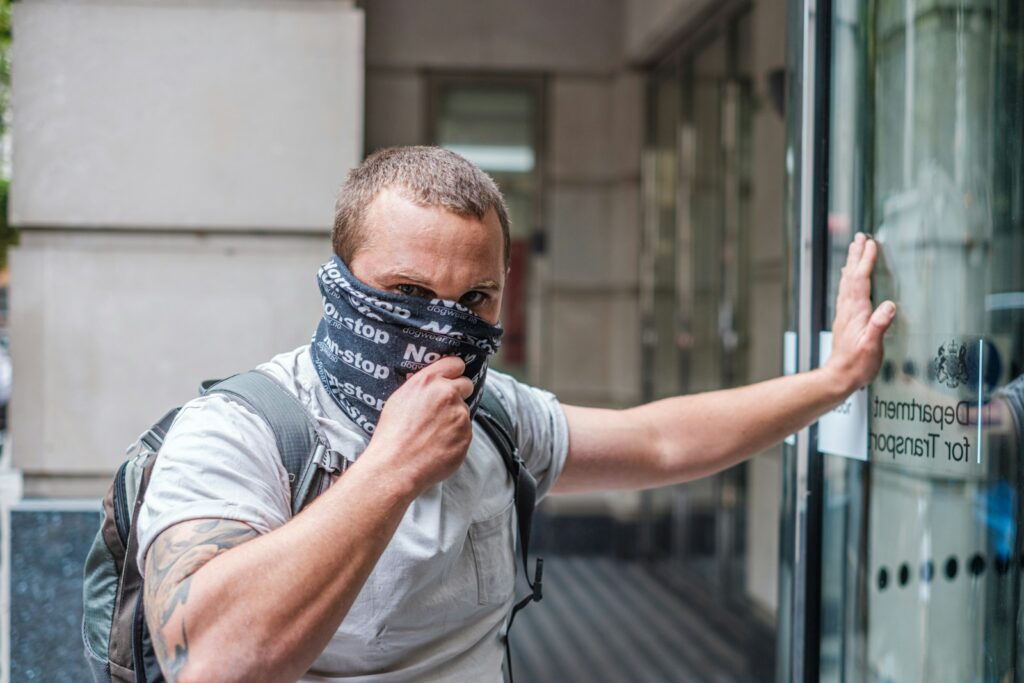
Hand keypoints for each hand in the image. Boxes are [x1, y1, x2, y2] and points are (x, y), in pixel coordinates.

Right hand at [363, 356, 473, 495]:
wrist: (396, 466)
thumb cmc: (392, 434)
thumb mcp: (400, 399)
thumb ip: (422, 386)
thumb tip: (433, 383)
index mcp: (429, 381)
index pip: (456, 363)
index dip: (454, 372)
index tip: (452, 379)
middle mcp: (448, 393)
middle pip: (466, 385)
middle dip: (459, 394)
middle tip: (444, 409)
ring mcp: (460, 414)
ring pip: (464, 412)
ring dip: (455, 420)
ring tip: (433, 434)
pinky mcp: (467, 435)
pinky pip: (465, 432)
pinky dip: (456, 438)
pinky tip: (439, 446)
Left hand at [825, 233, 896, 392]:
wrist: (839, 377)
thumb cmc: (857, 365)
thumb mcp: (872, 347)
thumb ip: (879, 326)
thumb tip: (889, 306)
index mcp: (856, 312)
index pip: (861, 280)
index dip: (866, 261)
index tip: (871, 244)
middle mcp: (848, 309)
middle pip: (851, 276)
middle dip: (857, 255)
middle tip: (860, 236)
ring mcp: (845, 313)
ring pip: (847, 282)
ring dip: (851, 263)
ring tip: (854, 249)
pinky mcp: (845, 319)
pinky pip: (846, 292)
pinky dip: (848, 279)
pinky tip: (848, 277)